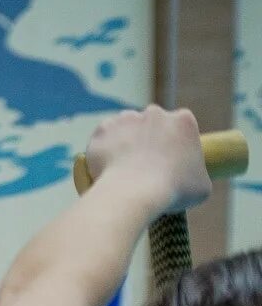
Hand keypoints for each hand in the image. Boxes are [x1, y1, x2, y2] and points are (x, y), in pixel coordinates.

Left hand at [81, 107, 210, 213]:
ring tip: (122, 165)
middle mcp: (155, 113)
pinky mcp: (104, 129)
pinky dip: (103, 148)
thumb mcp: (202, 185)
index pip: (178, 128)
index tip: (166, 159)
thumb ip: (196, 172)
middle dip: (148, 138)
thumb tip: (189, 175)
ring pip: (126, 127)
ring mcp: (128, 118)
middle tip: (143, 163)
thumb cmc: (173, 191)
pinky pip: (103, 137)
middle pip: (152, 124)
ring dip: (125, 140)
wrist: (133, 193)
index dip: (172, 143)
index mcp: (184, 121)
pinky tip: (105, 165)